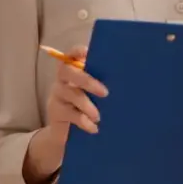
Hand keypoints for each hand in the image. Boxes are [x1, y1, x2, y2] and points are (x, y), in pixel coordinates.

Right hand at [23, 45, 107, 183]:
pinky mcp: (55, 111)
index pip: (71, 54)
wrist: (67, 132)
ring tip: (98, 117)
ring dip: (87, 105)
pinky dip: (84, 121)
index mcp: (73, 69)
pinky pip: (70, 114)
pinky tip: (94, 128)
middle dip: (86, 80)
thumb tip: (127, 79)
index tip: (88, 52)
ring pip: (71, 93)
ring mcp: (57, 95)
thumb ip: (101, 83)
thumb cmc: (86, 106)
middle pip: (68, 71)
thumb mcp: (93, 94)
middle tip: (105, 92)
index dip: (77, 51)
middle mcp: (62, 79)